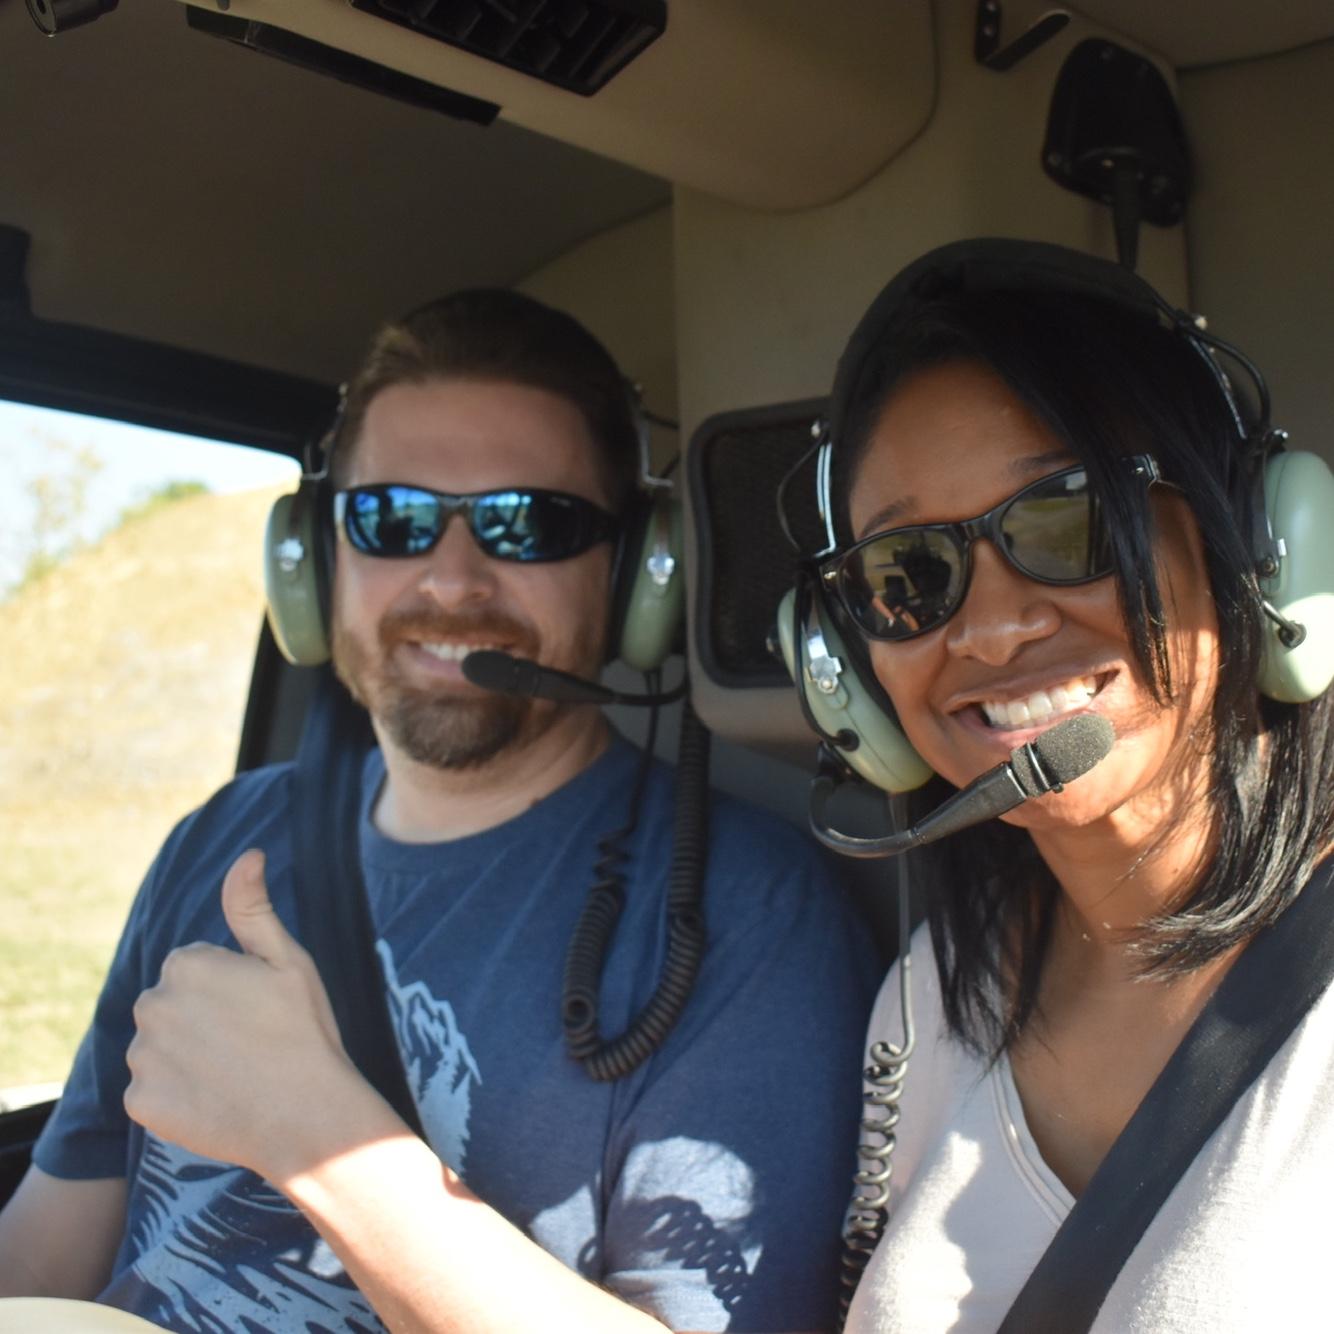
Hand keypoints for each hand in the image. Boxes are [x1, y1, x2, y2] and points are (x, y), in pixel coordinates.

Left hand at [124, 849, 364, 1183]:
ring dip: (186, 1056)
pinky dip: (177, 1095)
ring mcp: (142, 1057)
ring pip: (158, 1046)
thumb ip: (253, 906)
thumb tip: (248, 853)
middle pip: (171, 1005)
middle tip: (248, 1041)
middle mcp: (152, 1005)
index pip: (194, 968)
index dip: (230, 988)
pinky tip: (215, 1099)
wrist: (307, 1117)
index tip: (258, 1009)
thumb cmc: (306, 1032)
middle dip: (200, 1018)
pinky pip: (151, 1090)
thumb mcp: (289, 959)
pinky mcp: (138, 1102)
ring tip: (234, 1072)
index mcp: (187, 965)